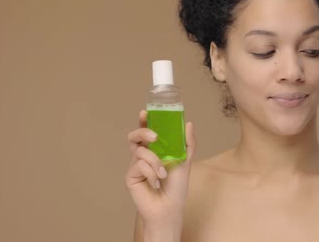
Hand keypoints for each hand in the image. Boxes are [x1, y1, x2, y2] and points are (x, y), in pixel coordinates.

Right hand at [125, 110, 195, 229]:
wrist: (170, 207)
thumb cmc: (176, 186)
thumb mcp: (185, 161)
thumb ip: (187, 143)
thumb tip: (188, 123)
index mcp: (155, 150)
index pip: (147, 131)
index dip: (144, 120)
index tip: (145, 112)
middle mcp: (143, 156)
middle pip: (135, 136)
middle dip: (143, 132)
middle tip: (155, 138)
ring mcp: (135, 165)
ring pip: (140, 151)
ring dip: (155, 161)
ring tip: (163, 174)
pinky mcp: (130, 176)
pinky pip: (138, 165)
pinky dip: (151, 173)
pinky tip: (156, 183)